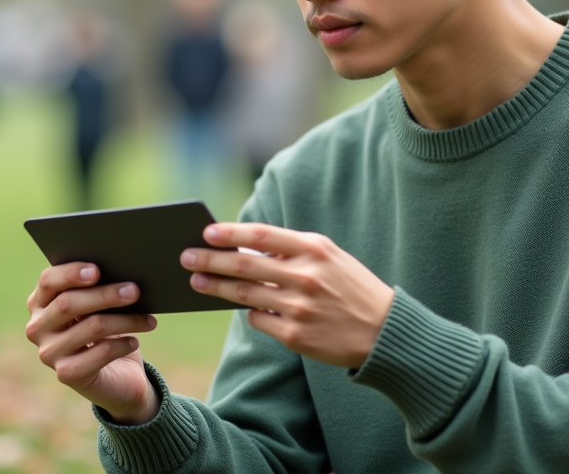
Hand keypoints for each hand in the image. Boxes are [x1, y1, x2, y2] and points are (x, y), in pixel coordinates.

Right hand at [25, 262, 159, 423]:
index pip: (48, 281)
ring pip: (90, 327)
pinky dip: (122, 345)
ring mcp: (48, 352)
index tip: (97, 270)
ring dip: (125, 320)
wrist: (116, 377)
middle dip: (105, 295)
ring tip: (148, 319)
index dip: (71, 273)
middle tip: (135, 291)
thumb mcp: (100, 307)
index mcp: (40, 302)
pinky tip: (134, 341)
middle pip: (68, 303)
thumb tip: (121, 274)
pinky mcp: (66, 374)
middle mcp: (37, 327)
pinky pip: (99, 353)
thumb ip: (98, 289)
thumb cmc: (107, 331)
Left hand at [181, 223, 394, 368]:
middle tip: (185, 258)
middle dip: (210, 261)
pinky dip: (248, 312)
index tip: (206, 232)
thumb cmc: (350, 287)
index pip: (260, 236)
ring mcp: (299, 307)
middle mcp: (305, 276)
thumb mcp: (329, 256)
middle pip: (244, 266)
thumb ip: (291, 250)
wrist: (383, 330)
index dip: (229, 234)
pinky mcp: (296, 335)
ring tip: (197, 282)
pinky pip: (258, 320)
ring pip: (244, 295)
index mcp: (313, 249)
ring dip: (215, 287)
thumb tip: (245, 249)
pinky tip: (241, 307)